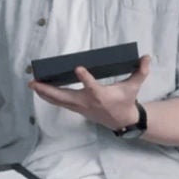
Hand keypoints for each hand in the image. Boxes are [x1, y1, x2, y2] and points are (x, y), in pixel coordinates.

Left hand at [29, 55, 151, 131]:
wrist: (122, 121)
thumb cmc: (126, 100)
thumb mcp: (135, 86)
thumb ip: (140, 71)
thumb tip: (147, 56)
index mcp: (101, 96)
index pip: (92, 86)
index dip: (85, 78)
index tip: (78, 68)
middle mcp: (87, 103)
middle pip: (65, 97)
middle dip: (49, 90)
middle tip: (35, 82)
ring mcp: (80, 107)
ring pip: (59, 101)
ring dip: (45, 93)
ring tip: (32, 84)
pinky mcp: (77, 108)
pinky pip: (60, 103)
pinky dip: (49, 97)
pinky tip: (39, 90)